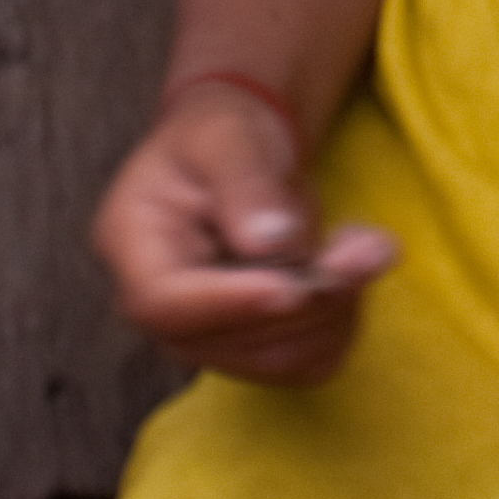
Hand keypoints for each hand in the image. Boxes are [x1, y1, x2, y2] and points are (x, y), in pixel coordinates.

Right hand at [91, 81, 397, 386]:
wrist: (241, 157)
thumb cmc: (223, 139)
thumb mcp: (230, 136)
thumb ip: (247, 183)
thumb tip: (270, 240)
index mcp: (132, 246)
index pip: (163, 303)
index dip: (231, 302)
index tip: (294, 287)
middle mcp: (159, 308)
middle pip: (232, 339)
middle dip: (311, 295)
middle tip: (366, 244)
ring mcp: (205, 338)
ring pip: (280, 359)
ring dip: (338, 306)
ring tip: (359, 244)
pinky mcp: (253, 350)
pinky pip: (309, 363)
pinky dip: (346, 321)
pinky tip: (347, 270)